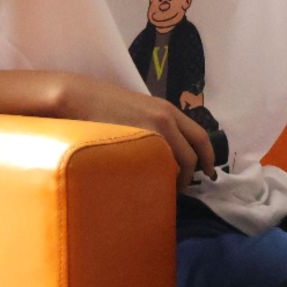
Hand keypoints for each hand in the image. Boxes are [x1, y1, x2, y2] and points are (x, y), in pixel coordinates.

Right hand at [58, 77, 216, 185]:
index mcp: (168, 111)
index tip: (209, 173)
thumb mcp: (139, 110)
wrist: (77, 96)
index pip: (200, 137)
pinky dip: (154, 177)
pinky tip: (144, 184)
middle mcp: (165, 119)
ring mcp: (148, 131)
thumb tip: (167, 150)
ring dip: (172, 180)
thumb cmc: (104, 103)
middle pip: (190, 156)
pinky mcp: (131, 143)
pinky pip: (152, 166)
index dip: (208, 158)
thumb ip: (156, 127)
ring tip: (161, 189)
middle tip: (180, 190)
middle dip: (189, 177)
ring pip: (173, 164)